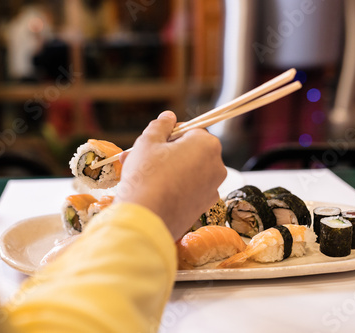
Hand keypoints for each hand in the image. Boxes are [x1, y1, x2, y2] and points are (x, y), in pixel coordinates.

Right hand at [115, 111, 226, 239]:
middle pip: (189, 151)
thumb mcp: (147, 142)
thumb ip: (160, 125)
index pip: (190, 130)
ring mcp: (212, 189)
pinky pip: (188, 189)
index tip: (153, 142)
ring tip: (137, 173)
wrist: (146, 219)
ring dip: (166, 169)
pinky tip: (151, 190)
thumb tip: (169, 116)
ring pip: (187, 171)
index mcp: (207, 144)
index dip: (169, 134)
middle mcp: (217, 166)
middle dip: (165, 152)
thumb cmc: (146, 176)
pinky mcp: (203, 207)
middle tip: (139, 156)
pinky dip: (174, 187)